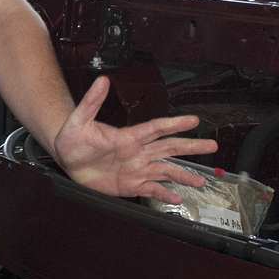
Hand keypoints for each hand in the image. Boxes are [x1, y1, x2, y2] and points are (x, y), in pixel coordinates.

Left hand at [49, 76, 211, 201]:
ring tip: (201, 181)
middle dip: (191, 147)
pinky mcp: (130, 185)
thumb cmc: (72, 138)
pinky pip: (151, 190)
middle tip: (212, 145)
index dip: (175, 124)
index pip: (157, 128)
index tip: (193, 120)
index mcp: (129, 136)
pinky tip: (178, 198)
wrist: (66, 160)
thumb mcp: (79, 119)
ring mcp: (136, 169)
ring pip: (165, 171)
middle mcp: (137, 152)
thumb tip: (102, 80)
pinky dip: (164, 194)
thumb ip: (92, 101)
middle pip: (169, 148)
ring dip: (183, 175)